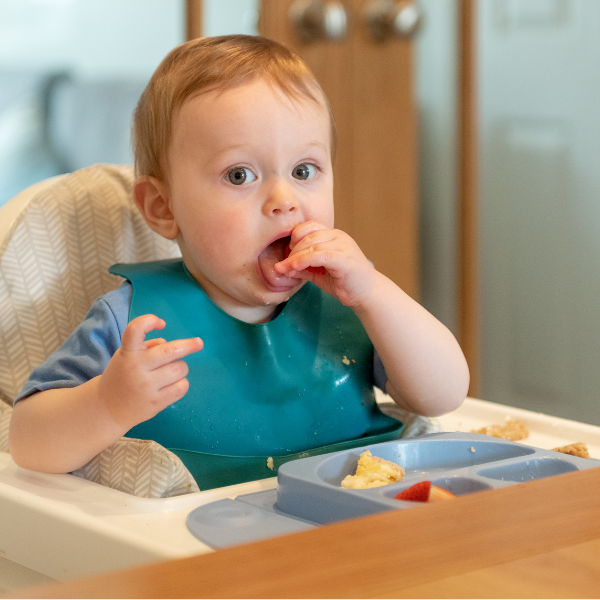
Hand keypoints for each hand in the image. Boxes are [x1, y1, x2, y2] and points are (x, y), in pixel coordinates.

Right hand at [97, 314, 202, 429]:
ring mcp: (146, 386)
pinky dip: (182, 383)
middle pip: (170, 351)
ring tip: (170, 372)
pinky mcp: (155, 402)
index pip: (135, 329)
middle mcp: (136, 367)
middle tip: (199, 343)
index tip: (161, 323)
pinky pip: (182, 387)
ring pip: (180, 368)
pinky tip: (172, 385)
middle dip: (188, 345)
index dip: (149, 321)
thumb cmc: (123, 375)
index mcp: (127, 352)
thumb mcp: (127, 356)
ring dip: (180, 367)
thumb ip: (147, 347)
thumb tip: (169, 344)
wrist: (107, 408)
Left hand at [274, 221, 378, 307]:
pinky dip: (304, 260)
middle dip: (291, 250)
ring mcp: (343, 246)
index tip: (287, 253)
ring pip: (312, 245)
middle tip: (282, 265)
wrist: (367, 294)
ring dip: (294, 257)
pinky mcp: (345, 258)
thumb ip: (303, 267)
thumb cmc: (345, 282)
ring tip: (284, 268)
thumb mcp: (319, 273)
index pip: (309, 227)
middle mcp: (339, 236)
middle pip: (308, 235)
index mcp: (333, 236)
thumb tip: (283, 267)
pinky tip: (295, 268)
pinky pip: (320, 255)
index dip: (294, 237)